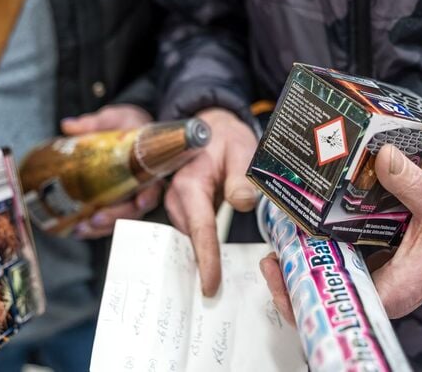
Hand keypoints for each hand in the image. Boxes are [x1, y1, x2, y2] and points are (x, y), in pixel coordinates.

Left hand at [60, 104, 162, 238]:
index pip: (154, 185)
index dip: (148, 196)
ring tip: (81, 229)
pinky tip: (78, 230)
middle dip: (116, 217)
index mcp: (149, 167)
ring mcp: (129, 197)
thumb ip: (94, 123)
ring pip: (120, 219)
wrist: (130, 129)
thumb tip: (68, 126)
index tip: (140, 202)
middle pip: (135, 209)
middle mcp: (142, 187)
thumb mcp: (115, 118)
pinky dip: (94, 228)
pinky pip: (109, 219)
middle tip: (97, 219)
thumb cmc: (129, 124)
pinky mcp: (116, 202)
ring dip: (102, 228)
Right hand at [165, 107, 258, 295]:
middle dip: (204, 265)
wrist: (209, 128)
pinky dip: (203, 246)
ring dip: (204, 256)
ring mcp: (177, 206)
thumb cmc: (225, 138)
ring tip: (217, 280)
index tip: (210, 285)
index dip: (206, 259)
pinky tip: (214, 261)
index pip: (201, 229)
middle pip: (192, 239)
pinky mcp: (183, 211)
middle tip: (218, 292)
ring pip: (192, 238)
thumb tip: (244, 203)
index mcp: (190, 184)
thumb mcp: (241, 149)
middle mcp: (177, 198)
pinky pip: (193, 233)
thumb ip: (242, 176)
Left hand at [259, 144, 421, 320]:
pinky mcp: (382, 263)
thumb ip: (411, 180)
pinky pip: (347, 261)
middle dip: (296, 276)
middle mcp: (384, 289)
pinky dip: (328, 247)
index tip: (278, 271)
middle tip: (272, 250)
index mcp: (396, 288)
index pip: (340, 303)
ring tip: (283, 237)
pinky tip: (312, 227)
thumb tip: (382, 156)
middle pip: (329, 294)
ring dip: (309, 260)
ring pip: (335, 278)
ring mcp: (382, 277)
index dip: (303, 294)